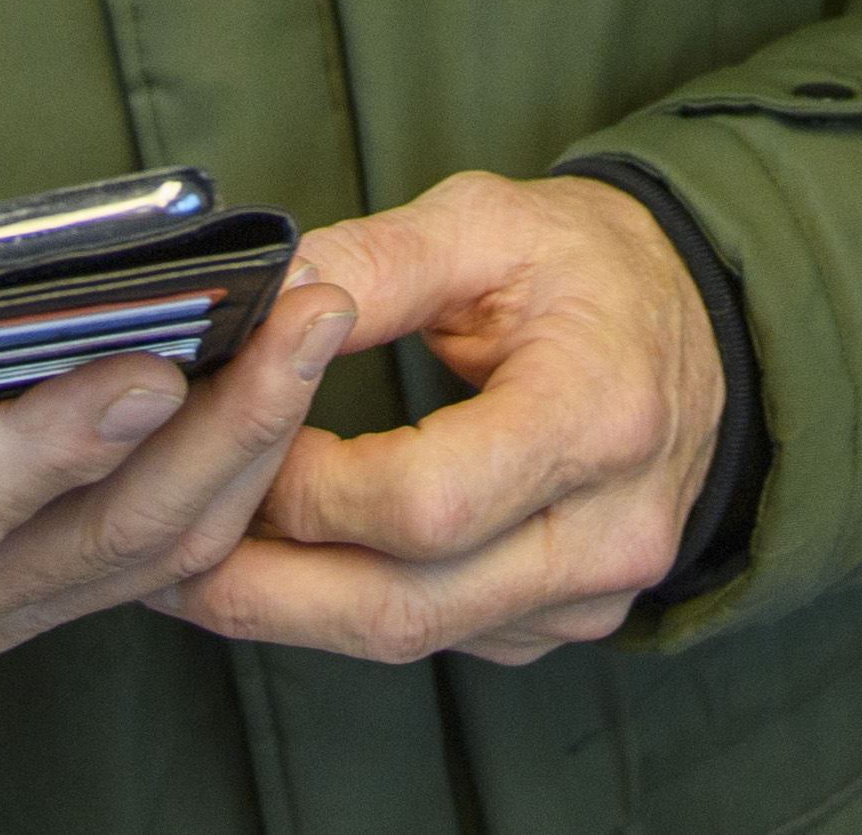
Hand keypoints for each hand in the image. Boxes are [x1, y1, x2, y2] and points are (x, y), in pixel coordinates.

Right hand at [0, 236, 353, 666]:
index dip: (60, 439)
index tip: (155, 372)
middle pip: (102, 532)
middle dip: (224, 427)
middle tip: (307, 315)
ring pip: (153, 552)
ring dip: (251, 446)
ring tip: (314, 326)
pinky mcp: (32, 595)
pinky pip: (157, 555)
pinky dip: (231, 477)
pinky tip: (278, 384)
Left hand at [155, 169, 723, 668]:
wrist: (699, 321)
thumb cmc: (589, 264)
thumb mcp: (488, 222)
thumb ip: (374, 262)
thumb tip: (264, 296)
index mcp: (601, 416)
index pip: (423, 502)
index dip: (309, 486)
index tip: (237, 438)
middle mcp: (612, 528)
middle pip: (406, 605)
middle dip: (266, 586)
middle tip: (162, 553)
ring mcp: (593, 592)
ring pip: (412, 638)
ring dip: (290, 610)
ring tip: (193, 565)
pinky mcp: (568, 621)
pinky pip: (439, 640)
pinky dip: (350, 607)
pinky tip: (287, 567)